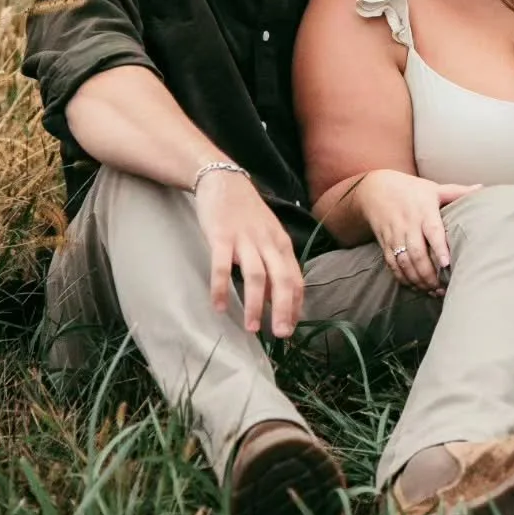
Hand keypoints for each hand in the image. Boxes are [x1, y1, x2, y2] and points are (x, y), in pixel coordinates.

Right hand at [192, 169, 304, 335]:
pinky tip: (218, 306)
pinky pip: (222, 266)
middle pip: (281, 279)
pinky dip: (221, 287)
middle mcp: (267, 242)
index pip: (295, 278)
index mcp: (281, 243)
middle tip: (280, 335)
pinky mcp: (221, 236)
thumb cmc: (247, 212)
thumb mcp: (267, 235)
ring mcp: (245, 239)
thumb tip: (274, 299)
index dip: (295, 305)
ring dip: (254, 304)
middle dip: (283, 309)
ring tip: (251, 329)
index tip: (291, 328)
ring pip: (256, 276)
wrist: (224, 179)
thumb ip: (273, 264)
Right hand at [354, 169, 481, 293]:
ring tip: (432, 291)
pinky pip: (392, 265)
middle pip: (417, 253)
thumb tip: (482, 188)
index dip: (439, 247)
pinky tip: (415, 287)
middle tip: (442, 288)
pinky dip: (403, 278)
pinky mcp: (385, 244)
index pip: (432, 230)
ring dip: (417, 279)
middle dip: (429, 274)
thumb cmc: (411, 190)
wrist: (376, 189)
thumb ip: (457, 191)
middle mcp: (408, 223)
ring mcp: (395, 235)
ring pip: (404, 262)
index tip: (447, 264)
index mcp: (423, 209)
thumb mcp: (434, 188)